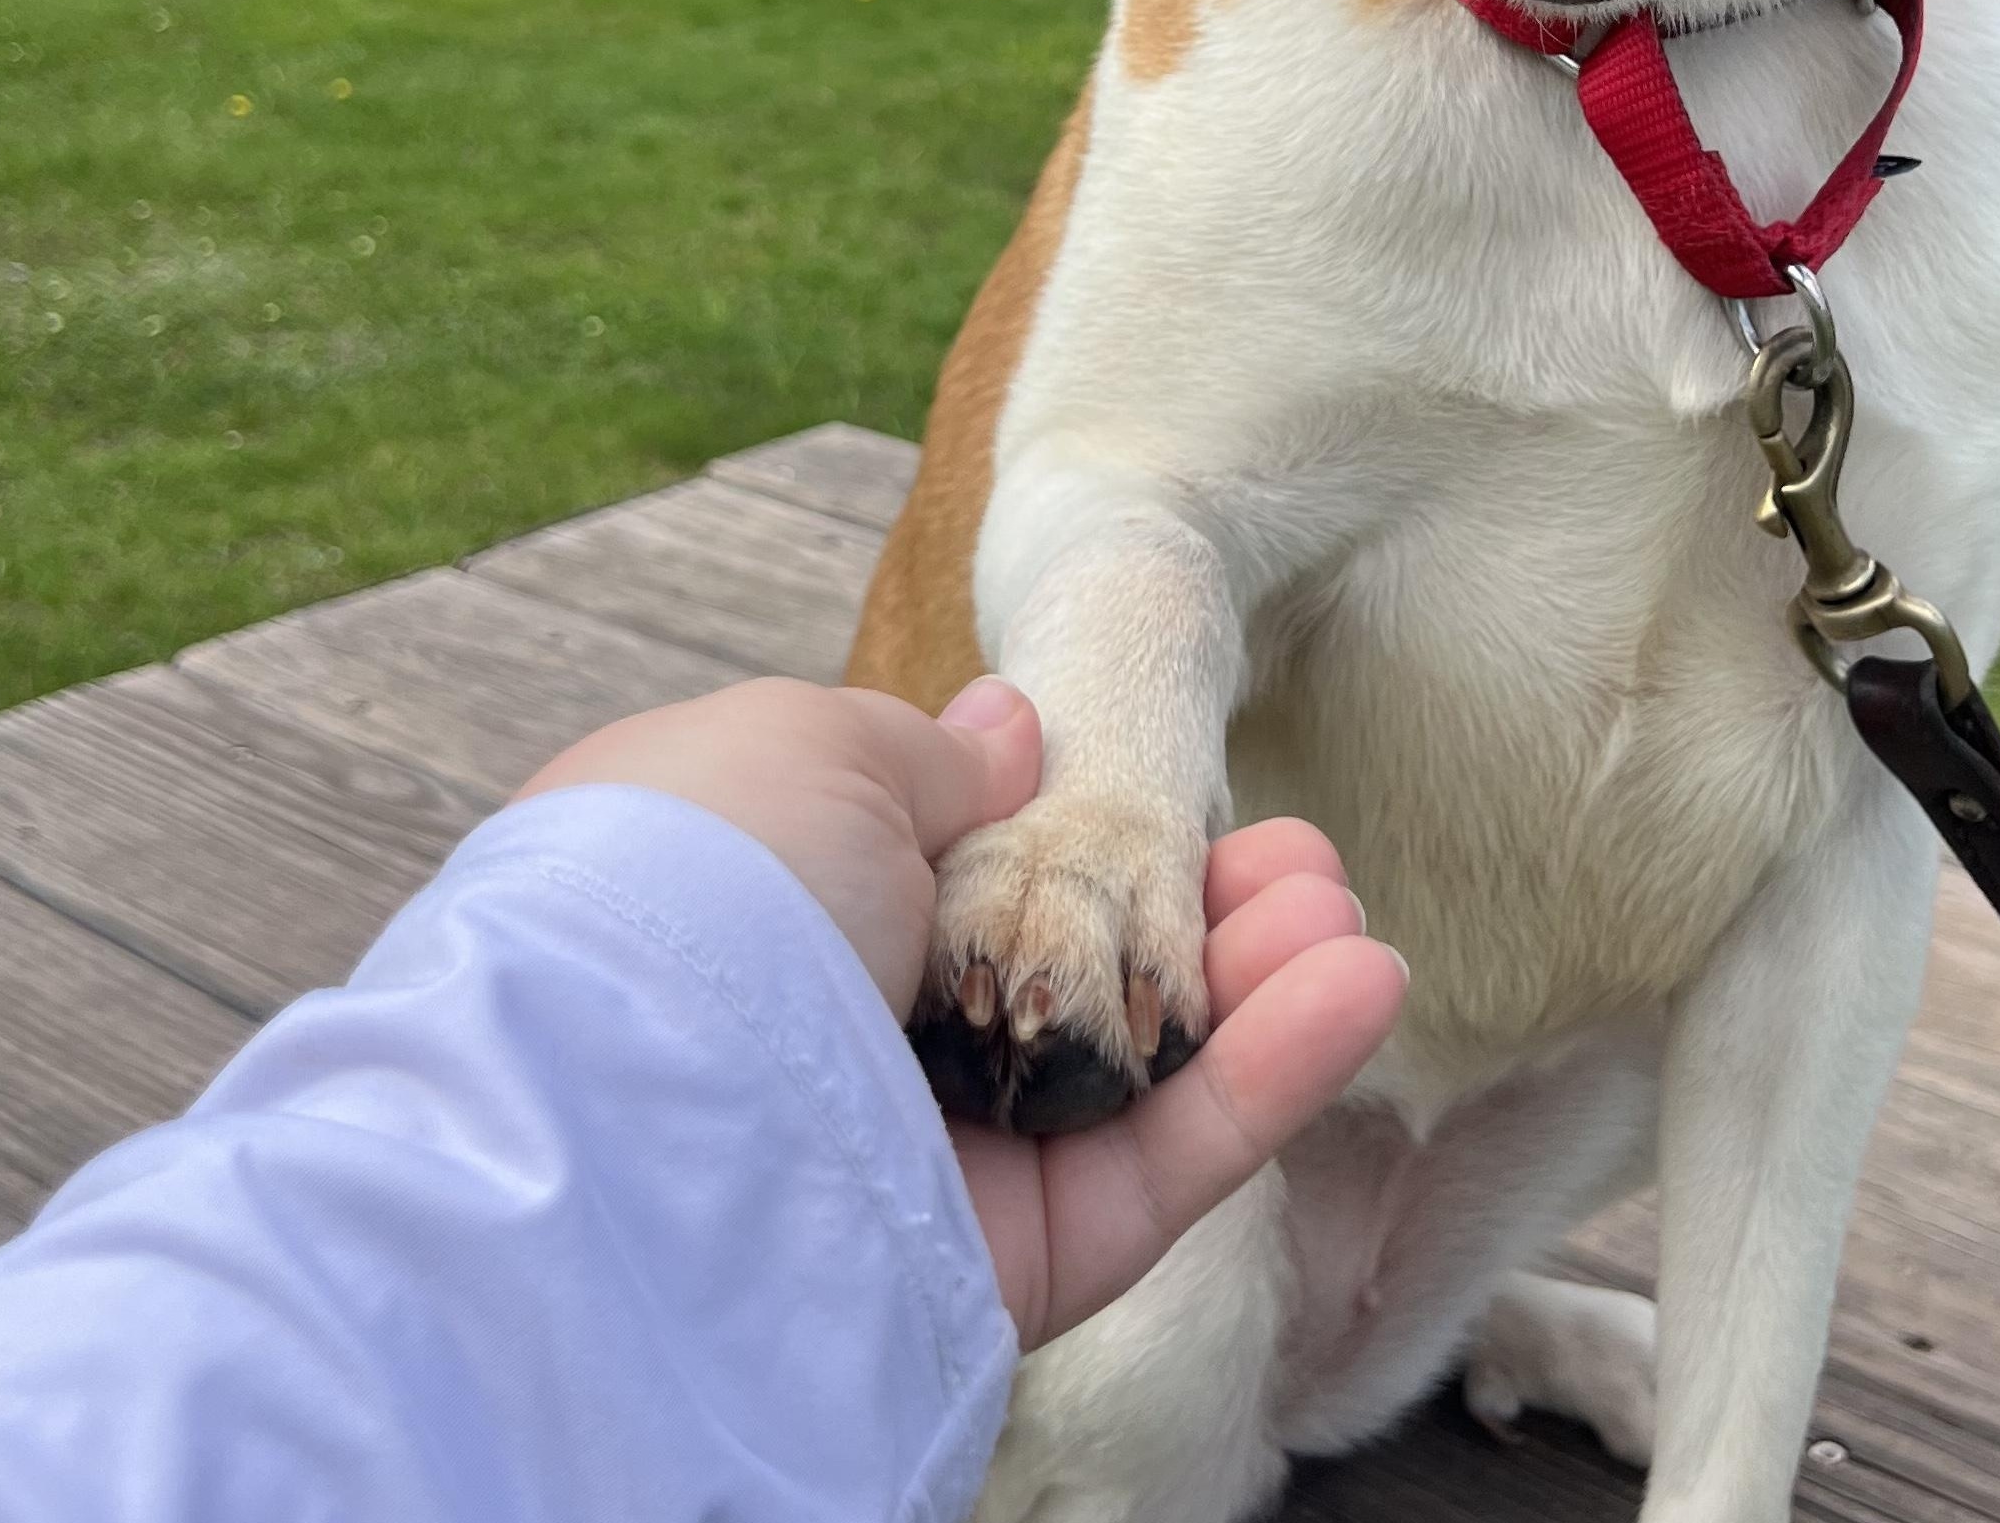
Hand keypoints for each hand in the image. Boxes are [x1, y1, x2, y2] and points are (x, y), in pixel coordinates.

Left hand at [518, 676, 1405, 1346]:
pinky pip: (1163, 1163)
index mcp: (778, 914)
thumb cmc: (699, 888)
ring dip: (1254, 979)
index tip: (1165, 780)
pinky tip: (1363, 981)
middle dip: (1195, 904)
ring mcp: (935, 1160)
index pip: (958, 869)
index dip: (1075, 821)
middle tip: (1299, 855)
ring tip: (1345, 906)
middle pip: (1072, 968)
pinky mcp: (1008, 1265)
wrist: (637, 1106)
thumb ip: (931, 752)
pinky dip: (1273, 1075)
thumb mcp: (806, 746)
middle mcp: (853, 1040)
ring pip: (1132, 1068)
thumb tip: (1012, 735)